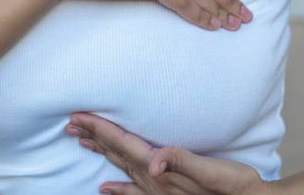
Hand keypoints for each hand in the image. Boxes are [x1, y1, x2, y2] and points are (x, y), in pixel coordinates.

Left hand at [65, 112, 271, 194]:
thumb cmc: (233, 187)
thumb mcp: (211, 170)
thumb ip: (181, 162)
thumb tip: (155, 161)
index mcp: (161, 169)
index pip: (123, 143)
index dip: (100, 129)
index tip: (78, 116)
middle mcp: (154, 181)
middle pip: (116, 153)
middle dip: (93, 137)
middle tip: (70, 124)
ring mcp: (157, 191)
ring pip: (121, 167)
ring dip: (102, 153)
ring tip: (81, 142)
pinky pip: (133, 190)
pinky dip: (117, 188)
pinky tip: (104, 189)